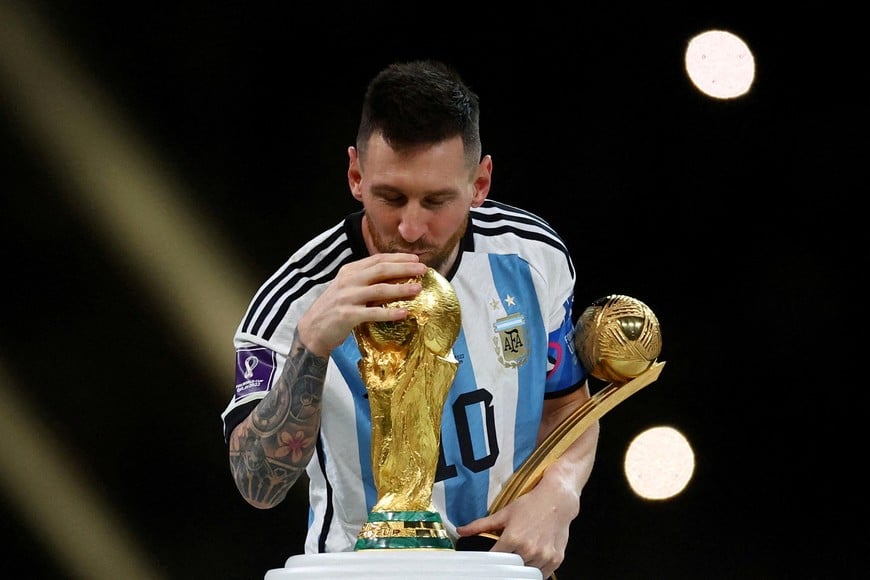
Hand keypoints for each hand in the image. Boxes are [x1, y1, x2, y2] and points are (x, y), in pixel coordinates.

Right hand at [296, 253, 427, 355]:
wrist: (311, 330)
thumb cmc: (333, 309)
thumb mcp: (347, 289)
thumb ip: (365, 281)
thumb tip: (394, 277)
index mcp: (349, 271)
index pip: (377, 259)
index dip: (398, 258)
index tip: (415, 259)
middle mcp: (348, 281)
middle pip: (381, 270)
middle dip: (404, 268)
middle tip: (423, 269)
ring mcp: (347, 297)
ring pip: (379, 290)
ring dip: (401, 288)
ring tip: (418, 289)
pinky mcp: (347, 315)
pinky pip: (373, 313)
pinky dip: (390, 313)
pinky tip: (404, 313)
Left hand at [456, 474, 579, 578]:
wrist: (557, 501)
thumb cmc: (531, 505)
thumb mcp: (504, 513)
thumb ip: (481, 525)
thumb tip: (461, 531)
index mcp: (513, 538)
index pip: (494, 560)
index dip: (489, 563)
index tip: (487, 563)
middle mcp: (528, 549)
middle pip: (510, 570)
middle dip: (506, 566)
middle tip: (505, 560)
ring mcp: (543, 556)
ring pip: (526, 574)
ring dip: (521, 568)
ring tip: (520, 556)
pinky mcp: (555, 560)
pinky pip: (542, 575)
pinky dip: (536, 571)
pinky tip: (532, 560)